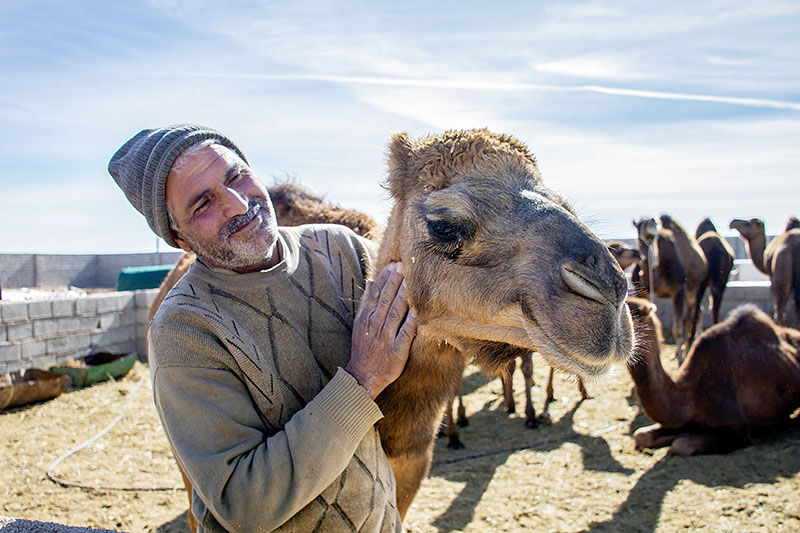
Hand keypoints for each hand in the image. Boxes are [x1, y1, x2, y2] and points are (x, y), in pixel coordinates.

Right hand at [344, 262, 417, 398]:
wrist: (362, 377)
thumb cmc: (363, 348)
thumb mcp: (359, 325)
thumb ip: (365, 303)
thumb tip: (370, 280)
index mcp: (365, 319)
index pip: (375, 295)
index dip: (384, 279)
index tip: (393, 265)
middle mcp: (374, 327)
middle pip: (385, 301)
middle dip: (394, 282)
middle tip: (404, 265)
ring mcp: (385, 339)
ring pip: (394, 314)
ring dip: (402, 297)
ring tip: (411, 281)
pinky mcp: (396, 352)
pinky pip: (404, 335)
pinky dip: (410, 322)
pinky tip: (418, 311)